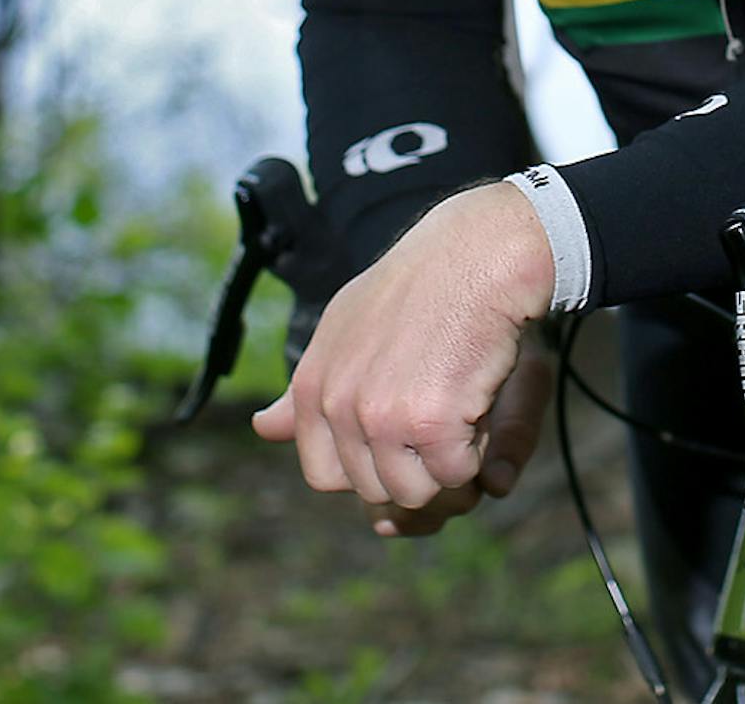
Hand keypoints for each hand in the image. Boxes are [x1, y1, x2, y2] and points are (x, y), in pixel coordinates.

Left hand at [252, 182, 556, 514]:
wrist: (479, 251)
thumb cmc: (422, 283)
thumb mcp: (348, 324)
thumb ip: (309, 385)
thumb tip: (262, 429)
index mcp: (312, 386)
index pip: (325, 476)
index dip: (371, 466)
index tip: (405, 437)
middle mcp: (337, 406)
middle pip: (374, 491)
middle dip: (416, 470)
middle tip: (446, 421)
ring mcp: (380, 417)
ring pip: (415, 492)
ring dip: (448, 468)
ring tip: (464, 412)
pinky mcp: (429, 423)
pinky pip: (456, 475)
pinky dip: (478, 453)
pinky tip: (482, 405)